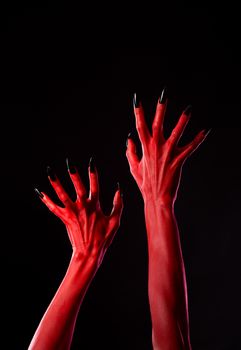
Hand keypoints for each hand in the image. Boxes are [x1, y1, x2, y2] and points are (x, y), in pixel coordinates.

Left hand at [35, 158, 122, 265]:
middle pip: (78, 187)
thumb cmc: (104, 238)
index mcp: (95, 205)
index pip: (95, 185)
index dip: (93, 173)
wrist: (89, 252)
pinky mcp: (64, 218)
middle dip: (74, 174)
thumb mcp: (115, 221)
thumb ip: (118, 204)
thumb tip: (119, 189)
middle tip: (70, 163)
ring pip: (62, 194)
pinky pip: (53, 207)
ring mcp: (72, 212)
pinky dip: (46, 200)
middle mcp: (83, 206)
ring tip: (50, 172)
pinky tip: (39, 192)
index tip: (91, 161)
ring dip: (55, 182)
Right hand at [126, 90, 209, 205]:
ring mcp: (167, 154)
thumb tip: (128, 140)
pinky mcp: (178, 161)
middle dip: (160, 109)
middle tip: (164, 95)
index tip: (136, 100)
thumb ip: (130, 153)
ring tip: (188, 109)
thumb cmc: (145, 184)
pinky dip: (197, 139)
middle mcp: (155, 148)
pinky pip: (190, 148)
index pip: (140, 126)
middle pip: (157, 124)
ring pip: (176, 133)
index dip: (138, 112)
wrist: (157, 198)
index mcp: (144, 148)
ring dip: (182, 121)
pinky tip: (205, 131)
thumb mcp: (134, 168)